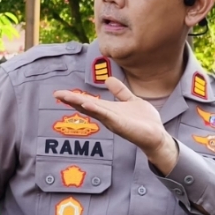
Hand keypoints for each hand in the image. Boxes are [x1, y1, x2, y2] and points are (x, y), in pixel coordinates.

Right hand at [52, 77, 177, 173]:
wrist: (157, 135)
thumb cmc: (145, 121)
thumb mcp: (131, 100)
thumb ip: (120, 91)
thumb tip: (108, 79)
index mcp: (109, 110)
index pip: (88, 101)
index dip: (75, 97)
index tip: (60, 92)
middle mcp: (107, 116)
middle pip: (86, 106)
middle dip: (71, 100)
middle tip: (57, 93)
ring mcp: (112, 121)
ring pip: (93, 110)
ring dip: (79, 103)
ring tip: (66, 97)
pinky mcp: (120, 125)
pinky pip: (106, 115)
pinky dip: (96, 110)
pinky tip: (87, 104)